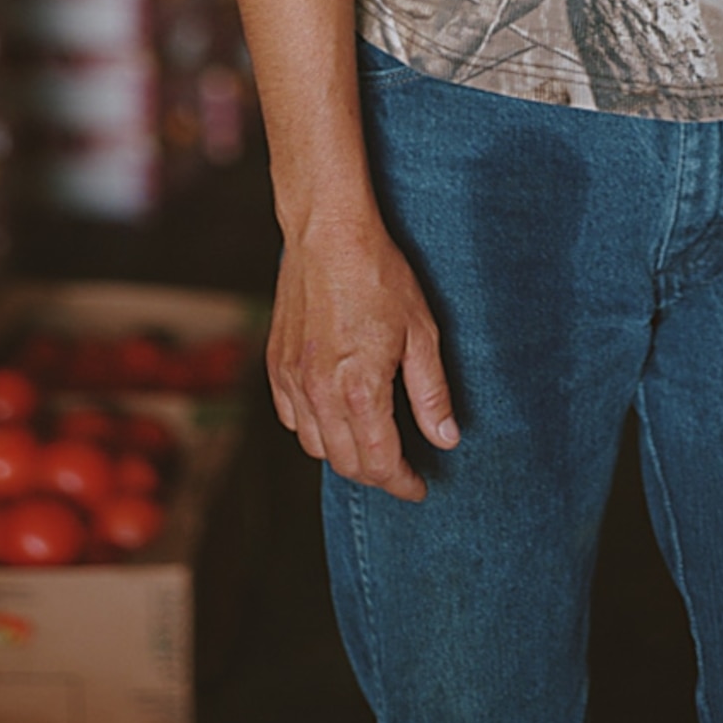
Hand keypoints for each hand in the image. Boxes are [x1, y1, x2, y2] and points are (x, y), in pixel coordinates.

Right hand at [267, 208, 459, 501]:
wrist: (328, 235)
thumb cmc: (380, 277)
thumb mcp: (421, 333)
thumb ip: (431, 393)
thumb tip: (446, 439)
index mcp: (359, 390)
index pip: (380, 462)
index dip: (402, 482)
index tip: (419, 487)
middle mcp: (320, 393)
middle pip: (346, 463)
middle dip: (377, 475)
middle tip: (401, 470)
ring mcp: (292, 380)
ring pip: (315, 446)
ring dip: (344, 456)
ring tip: (371, 446)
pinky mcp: (276, 364)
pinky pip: (291, 418)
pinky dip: (313, 430)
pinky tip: (334, 418)